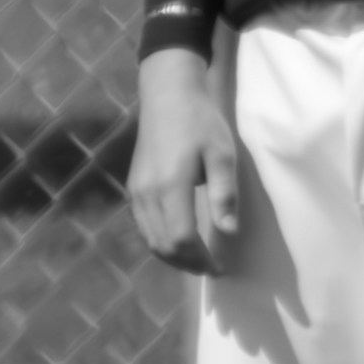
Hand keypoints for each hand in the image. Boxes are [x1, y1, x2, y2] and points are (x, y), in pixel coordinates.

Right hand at [131, 47, 243, 271]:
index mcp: (171, 185)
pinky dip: (161, 242)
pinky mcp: (133, 188)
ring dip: (174, 257)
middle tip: (213, 268)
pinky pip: (145, 227)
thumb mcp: (222, 154)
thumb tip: (230, 232)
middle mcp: (148, 193)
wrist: (167, 95)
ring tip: (199, 260)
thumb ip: (225, 194)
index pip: (181, 239)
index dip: (201, 260)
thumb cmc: (200, 121)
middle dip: (189, 264)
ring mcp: (136, 191)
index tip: (221, 266)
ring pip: (151, 240)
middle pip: (164, 246)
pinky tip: (180, 241)